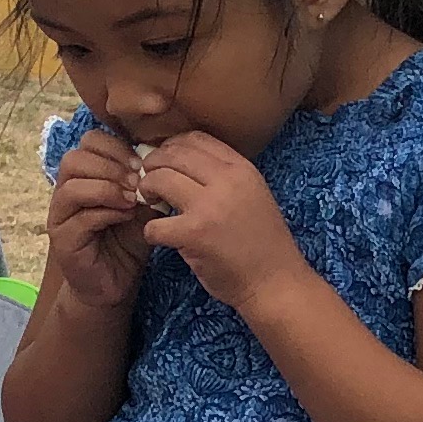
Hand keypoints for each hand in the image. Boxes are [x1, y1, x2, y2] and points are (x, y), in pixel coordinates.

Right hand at [43, 127, 153, 311]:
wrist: (116, 283)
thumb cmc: (128, 241)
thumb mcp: (143, 206)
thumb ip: (146, 183)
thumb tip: (161, 161)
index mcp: (85, 176)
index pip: (88, 142)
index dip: (115, 146)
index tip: (141, 162)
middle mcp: (66, 191)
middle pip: (74, 158)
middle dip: (110, 165)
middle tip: (137, 180)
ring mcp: (60, 216)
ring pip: (72, 186)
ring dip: (107, 187)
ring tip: (132, 199)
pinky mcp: (62, 240)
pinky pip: (79, 217)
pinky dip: (106, 212)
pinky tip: (127, 216)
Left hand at [135, 130, 306, 308]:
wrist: (275, 282)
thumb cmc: (263, 244)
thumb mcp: (253, 196)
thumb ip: (224, 178)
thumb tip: (180, 164)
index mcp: (242, 169)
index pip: (196, 138)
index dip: (172, 145)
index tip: (165, 160)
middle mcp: (227, 181)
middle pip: (174, 154)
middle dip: (153, 164)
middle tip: (149, 180)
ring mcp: (209, 206)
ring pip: (159, 179)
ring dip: (147, 189)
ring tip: (151, 201)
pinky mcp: (194, 234)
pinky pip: (154, 223)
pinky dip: (150, 230)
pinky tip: (158, 236)